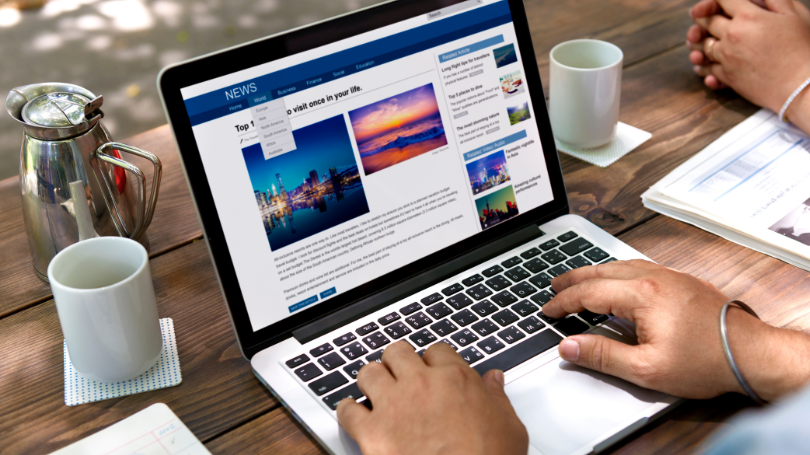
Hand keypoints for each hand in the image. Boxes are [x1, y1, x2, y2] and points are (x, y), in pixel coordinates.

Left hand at [336, 341, 528, 454]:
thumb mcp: (509, 428)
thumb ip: (497, 398)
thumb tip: (494, 381)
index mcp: (455, 380)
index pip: (437, 350)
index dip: (433, 361)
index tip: (432, 371)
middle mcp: (422, 385)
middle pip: (398, 352)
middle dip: (398, 363)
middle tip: (400, 377)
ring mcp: (394, 406)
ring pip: (369, 372)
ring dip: (371, 380)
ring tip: (375, 392)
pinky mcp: (372, 433)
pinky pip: (347, 410)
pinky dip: (347, 411)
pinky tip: (354, 416)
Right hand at [542, 260, 809, 400]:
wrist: (750, 353)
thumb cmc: (704, 361)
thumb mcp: (645, 369)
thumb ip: (602, 355)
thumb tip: (568, 346)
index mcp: (641, 295)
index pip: (589, 292)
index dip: (564, 302)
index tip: (548, 311)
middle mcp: (653, 277)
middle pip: (601, 271)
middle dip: (573, 278)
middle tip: (553, 285)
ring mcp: (669, 276)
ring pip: (621, 265)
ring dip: (595, 271)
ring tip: (579, 279)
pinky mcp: (682, 281)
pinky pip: (639, 266)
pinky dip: (617, 270)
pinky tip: (616, 278)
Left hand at [687, 0, 809, 93]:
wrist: (800, 85)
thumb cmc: (802, 48)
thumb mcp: (793, 14)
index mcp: (748, 16)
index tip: (719, 2)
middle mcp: (732, 35)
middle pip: (705, 21)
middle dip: (703, 17)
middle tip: (702, 17)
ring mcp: (726, 57)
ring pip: (702, 45)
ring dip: (700, 42)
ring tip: (700, 40)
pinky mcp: (726, 76)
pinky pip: (706, 68)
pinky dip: (704, 65)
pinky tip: (705, 62)